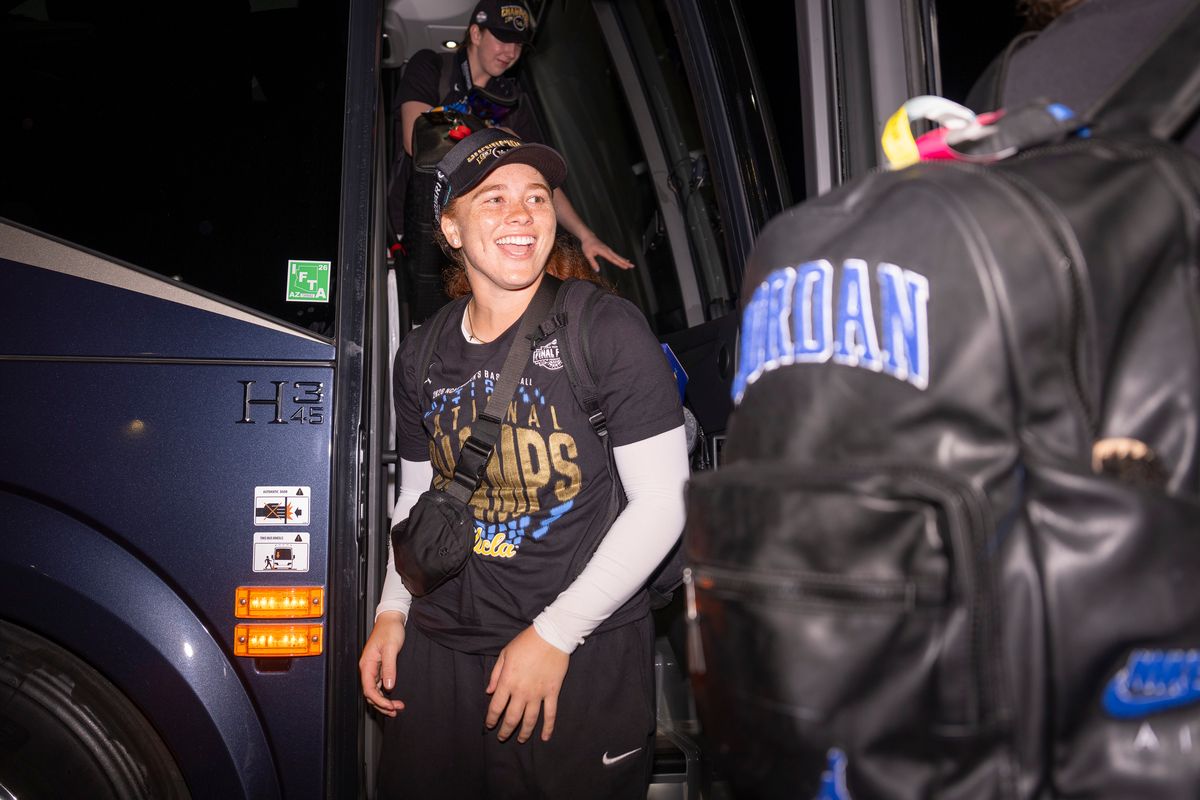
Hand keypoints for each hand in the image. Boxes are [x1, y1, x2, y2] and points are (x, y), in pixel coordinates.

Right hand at [359, 611, 406, 716]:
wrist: (391, 619)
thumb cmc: (390, 629)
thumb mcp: (391, 648)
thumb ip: (389, 667)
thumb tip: (388, 685)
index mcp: (367, 664)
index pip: (368, 689)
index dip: (379, 701)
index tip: (390, 706)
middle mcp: (367, 668)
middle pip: (370, 693)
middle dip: (382, 705)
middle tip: (396, 710)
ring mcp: (372, 668)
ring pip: (374, 691)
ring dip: (384, 701)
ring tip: (396, 708)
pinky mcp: (378, 667)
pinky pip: (379, 685)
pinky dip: (385, 694)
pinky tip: (392, 698)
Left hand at [485, 626, 569, 742]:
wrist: (551, 636)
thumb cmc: (526, 642)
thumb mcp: (505, 654)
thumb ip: (496, 674)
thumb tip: (489, 691)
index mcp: (507, 681)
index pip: (496, 707)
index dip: (491, 719)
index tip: (490, 725)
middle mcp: (522, 692)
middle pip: (512, 718)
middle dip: (505, 731)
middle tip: (502, 737)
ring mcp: (538, 694)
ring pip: (530, 720)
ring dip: (524, 733)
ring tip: (520, 740)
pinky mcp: (552, 692)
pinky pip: (550, 714)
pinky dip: (548, 728)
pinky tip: (545, 738)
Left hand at [580, 233, 634, 271]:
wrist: (588, 237)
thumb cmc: (587, 245)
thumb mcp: (588, 254)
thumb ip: (593, 263)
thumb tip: (597, 270)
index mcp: (604, 252)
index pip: (613, 259)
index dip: (619, 264)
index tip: (625, 267)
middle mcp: (608, 250)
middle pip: (618, 257)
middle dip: (625, 262)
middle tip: (632, 266)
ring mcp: (608, 250)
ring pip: (618, 256)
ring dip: (624, 260)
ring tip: (630, 264)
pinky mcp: (608, 250)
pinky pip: (615, 255)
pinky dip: (620, 258)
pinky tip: (624, 260)